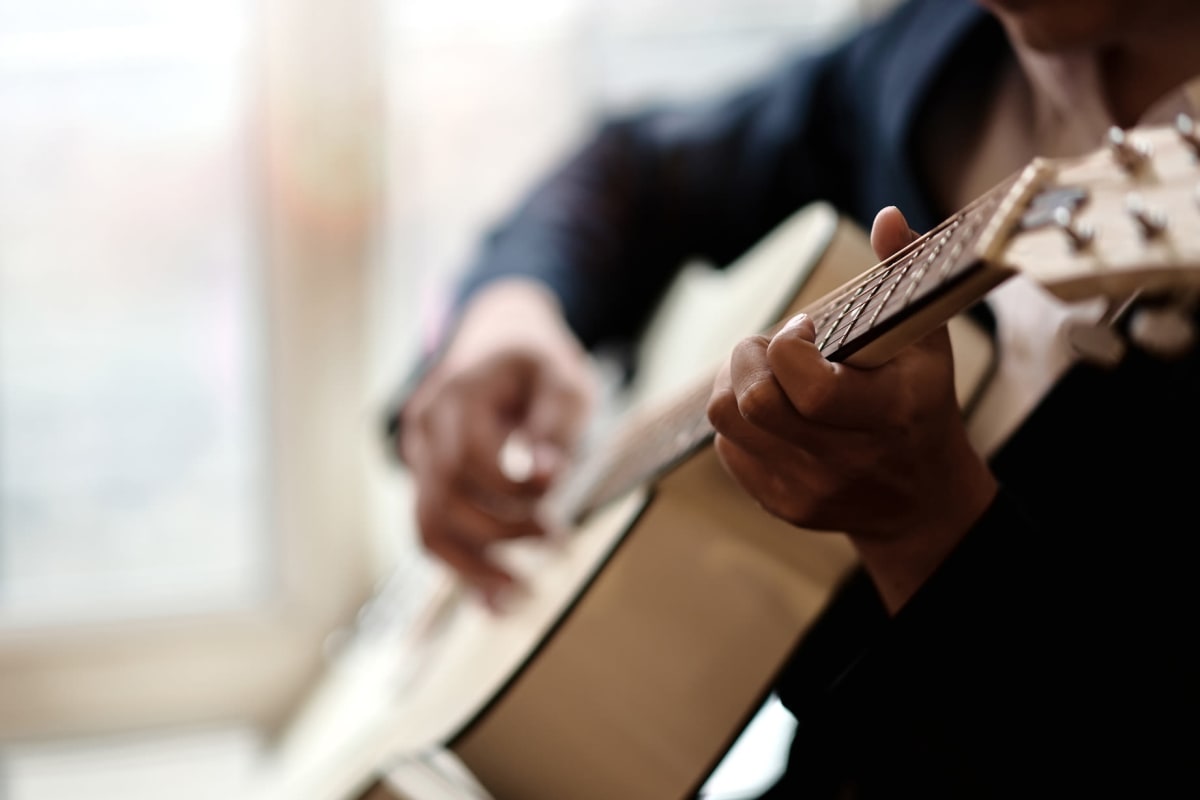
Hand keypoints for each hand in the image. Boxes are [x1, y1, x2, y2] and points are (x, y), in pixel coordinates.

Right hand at [399, 278, 596, 607]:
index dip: (512, 487)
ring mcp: (420, 454)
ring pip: (428, 525)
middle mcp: (427, 425)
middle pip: (446, 498)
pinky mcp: (427, 479)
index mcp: (459, 392)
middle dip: (501, 533)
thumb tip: (545, 474)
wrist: (499, 337)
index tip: (555, 496)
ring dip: (473, 568)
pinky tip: (494, 600)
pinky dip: (463, 568)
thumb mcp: (564, 378)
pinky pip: (434, 530)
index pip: (471, 456)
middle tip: (557, 545)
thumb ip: (555, 424)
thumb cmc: (538, 361)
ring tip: (518, 597)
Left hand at [706, 207, 996, 610]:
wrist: (923, 501)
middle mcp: (846, 460)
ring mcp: (809, 489)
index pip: (809, 389)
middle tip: (771, 346)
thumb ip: (907, 274)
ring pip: (727, 422)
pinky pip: (726, 448)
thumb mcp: (928, 340)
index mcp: (889, 415)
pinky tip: (771, 411)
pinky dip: (738, 420)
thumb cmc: (922, 403)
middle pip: (754, 403)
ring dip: (733, 383)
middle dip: (748, 357)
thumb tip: (887, 218)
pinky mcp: (781, 504)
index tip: (805, 328)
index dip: (789, 346)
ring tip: (763, 371)